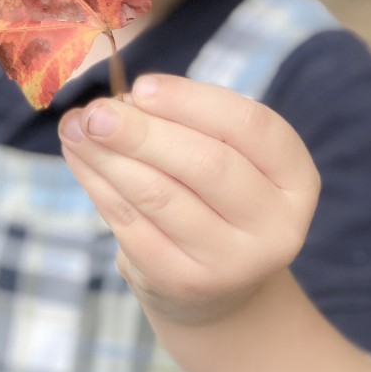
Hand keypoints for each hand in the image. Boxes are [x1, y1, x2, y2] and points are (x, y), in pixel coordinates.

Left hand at [58, 74, 319, 326]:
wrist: (220, 286)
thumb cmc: (215, 194)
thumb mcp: (225, 154)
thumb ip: (184, 122)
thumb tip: (118, 102)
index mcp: (295, 177)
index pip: (251, 126)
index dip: (193, 101)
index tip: (142, 85)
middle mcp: (275, 224)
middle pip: (207, 165)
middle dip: (143, 132)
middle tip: (96, 111)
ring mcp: (234, 262)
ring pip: (162, 196)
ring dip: (109, 156)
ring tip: (75, 127)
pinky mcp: (186, 284)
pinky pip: (133, 227)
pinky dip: (99, 186)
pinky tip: (80, 159)